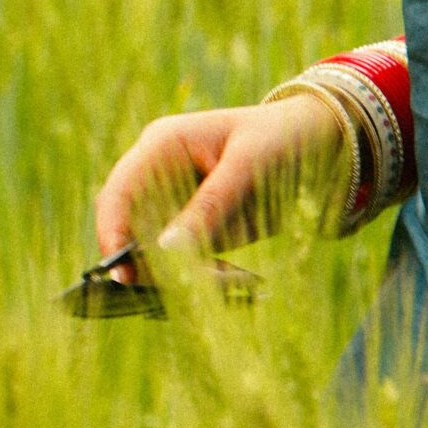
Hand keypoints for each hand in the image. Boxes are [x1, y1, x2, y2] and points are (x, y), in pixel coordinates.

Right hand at [93, 93, 346, 276]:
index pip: (117, 192)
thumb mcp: (248, 166)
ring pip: (155, 256)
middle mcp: (159, 176)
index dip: (111, 233)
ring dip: (180, 277)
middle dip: (150, 265)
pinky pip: (184, 264)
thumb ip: (209, 205)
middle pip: (129, 231)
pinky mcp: (194, 230)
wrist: (316, 141)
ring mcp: (175, 205)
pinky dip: (202, 278)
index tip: (122, 274)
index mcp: (162, 145)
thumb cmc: (279, 138)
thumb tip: (164, 251)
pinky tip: (238, 278)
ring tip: (232, 278)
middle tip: (189, 289)